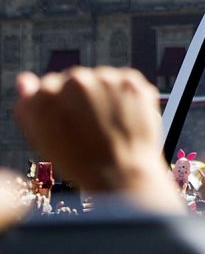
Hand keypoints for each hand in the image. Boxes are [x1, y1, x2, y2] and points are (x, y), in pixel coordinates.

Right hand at [14, 67, 183, 213]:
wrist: (121, 175)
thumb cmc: (80, 162)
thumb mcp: (42, 137)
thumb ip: (30, 105)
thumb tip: (25, 80)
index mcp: (45, 94)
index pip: (51, 85)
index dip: (62, 106)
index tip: (72, 123)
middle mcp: (74, 81)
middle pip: (77, 79)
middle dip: (84, 97)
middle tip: (94, 126)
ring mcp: (105, 79)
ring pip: (103, 78)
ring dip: (107, 94)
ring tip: (112, 124)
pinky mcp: (130, 82)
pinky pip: (127, 82)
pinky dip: (129, 96)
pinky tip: (127, 118)